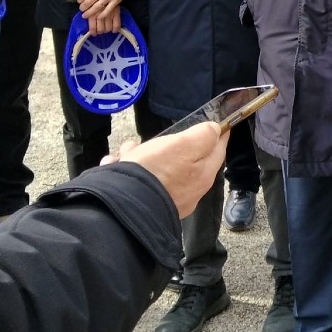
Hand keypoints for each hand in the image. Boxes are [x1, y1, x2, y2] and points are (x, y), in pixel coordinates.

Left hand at [77, 0, 137, 32]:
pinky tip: (99, 17)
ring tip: (85, 15)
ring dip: (89, 13)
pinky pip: (107, 10)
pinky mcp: (116, 1)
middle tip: (81, 9)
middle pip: (87, 3)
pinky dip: (102, 15)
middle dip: (82, 8)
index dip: (79, 0)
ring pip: (95, 8)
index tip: (79, 1)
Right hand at [102, 122, 227, 217]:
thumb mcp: (184, 145)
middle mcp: (190, 191)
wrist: (120, 208)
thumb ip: (203, 135)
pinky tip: (114, 164)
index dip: (218, 133)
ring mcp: (168, 200)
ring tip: (126, 151)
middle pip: (186, 159)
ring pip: (158, 169)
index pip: (218, 149)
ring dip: (142, 155)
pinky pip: (141, 181)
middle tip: (153, 139)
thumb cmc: (155, 170)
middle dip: (167, 145)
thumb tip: (215, 130)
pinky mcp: (146, 205)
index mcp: (203, 175)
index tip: (218, 123)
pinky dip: (129, 171)